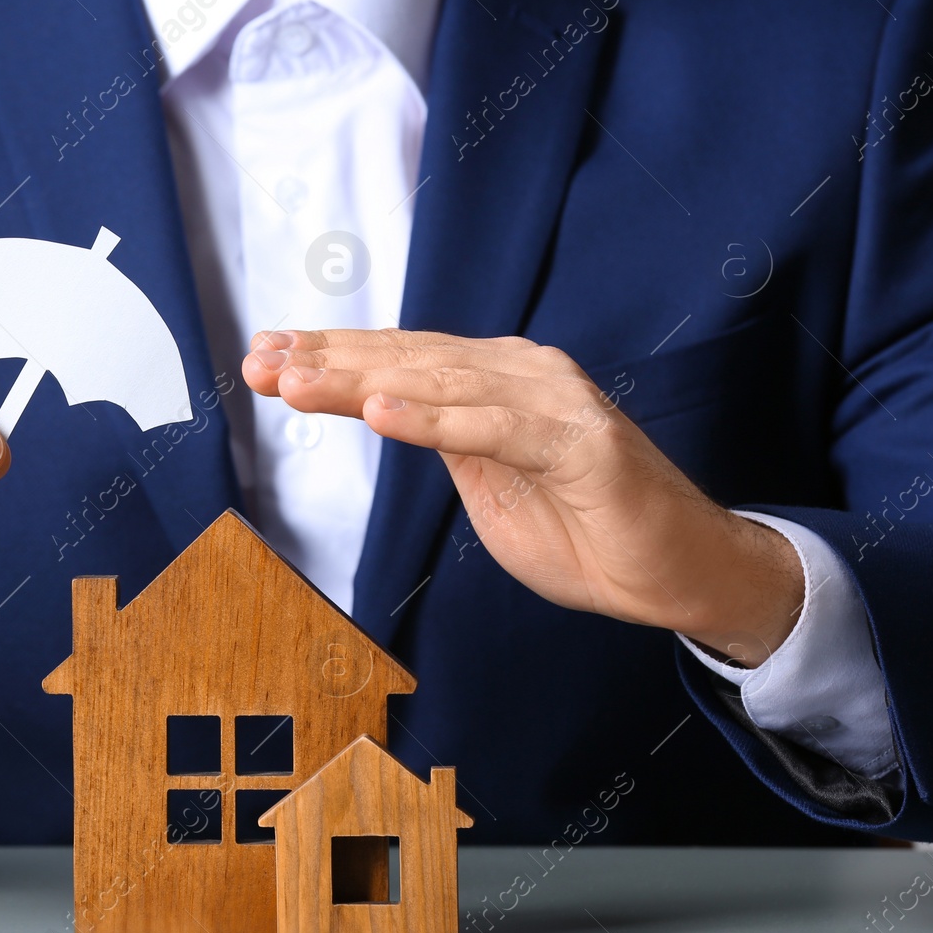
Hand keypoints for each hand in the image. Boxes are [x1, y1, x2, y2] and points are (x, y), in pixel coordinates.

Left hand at [242, 329, 802, 664]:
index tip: (262, 356)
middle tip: (257, 361)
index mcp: (493, 383)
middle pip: (407, 361)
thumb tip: (384, 410)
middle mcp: (521, 375)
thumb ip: (443, 445)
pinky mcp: (580, 442)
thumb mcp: (487, 487)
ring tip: (294, 382)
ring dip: (360, 381)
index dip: (329, 356)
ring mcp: (553, 401)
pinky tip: (380, 413)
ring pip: (439, 384)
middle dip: (326, 360)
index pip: (399, 361)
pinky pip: (494, 428)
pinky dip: (434, 420)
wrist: (676, 575)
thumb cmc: (585, 531)